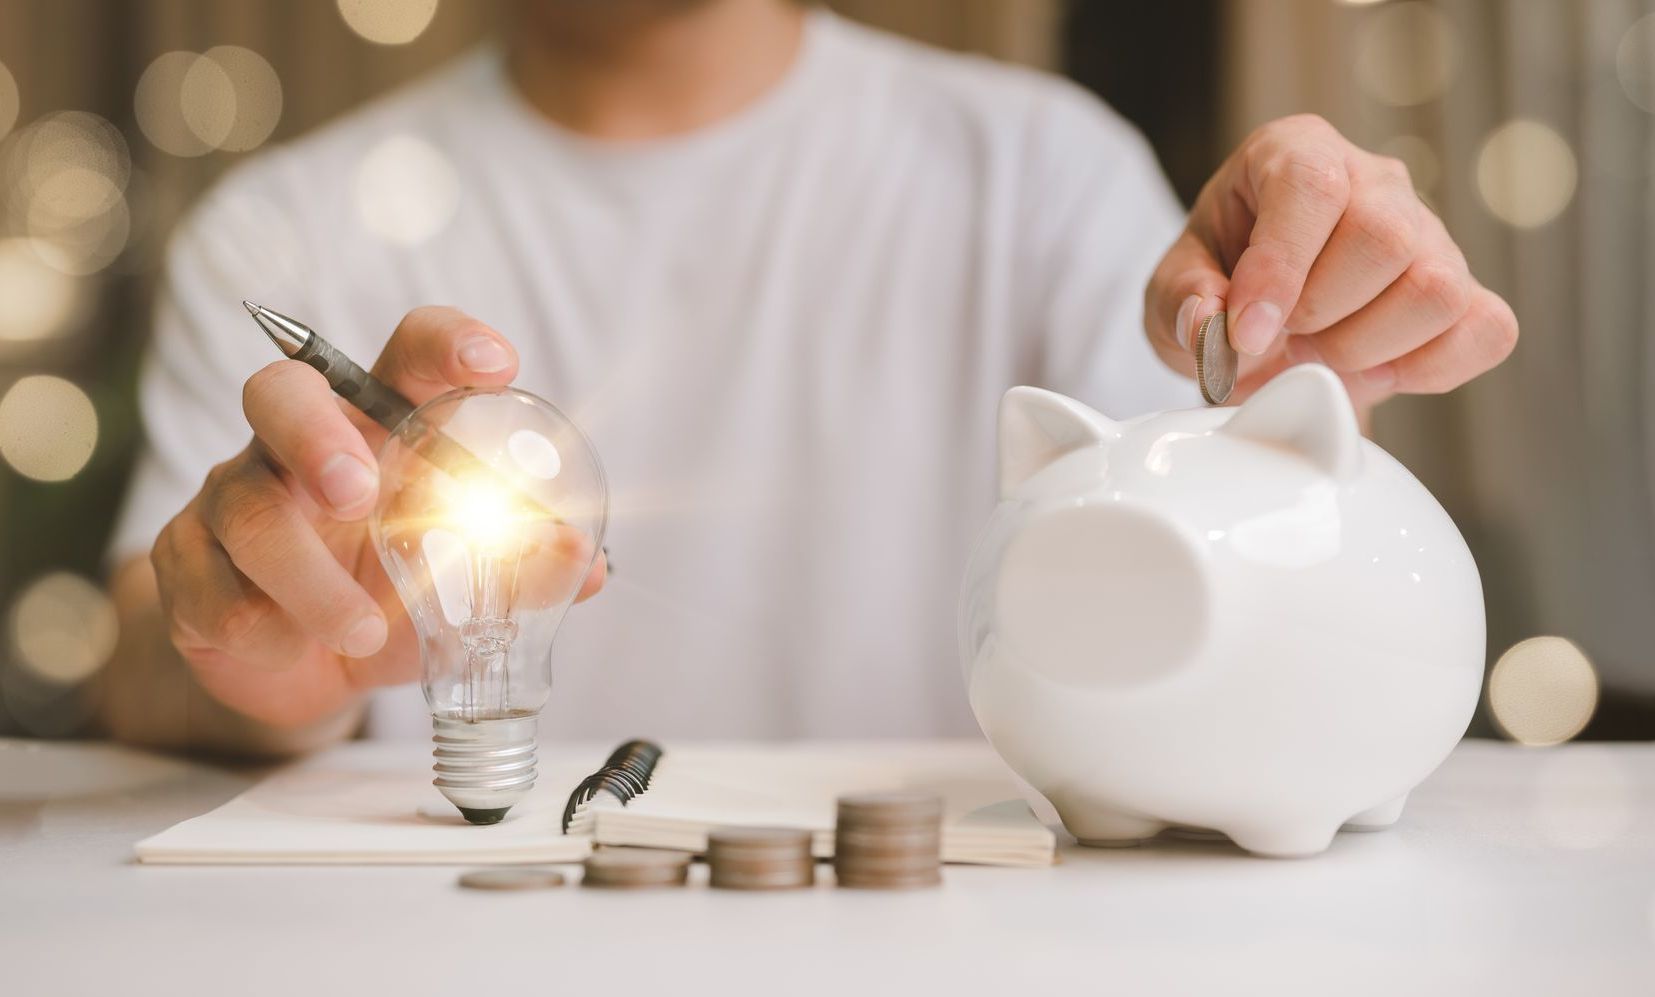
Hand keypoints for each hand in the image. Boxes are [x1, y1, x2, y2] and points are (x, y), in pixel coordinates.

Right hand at [150, 307, 607, 728]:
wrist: (305, 666)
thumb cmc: (397, 592)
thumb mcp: (468, 583)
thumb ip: (525, 569)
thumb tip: (584, 563)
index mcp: (381, 425)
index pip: (409, 353)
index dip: (448, 345)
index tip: (496, 365)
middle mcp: (300, 443)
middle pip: (281, 393)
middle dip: (317, 438)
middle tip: (358, 494)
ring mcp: (233, 497)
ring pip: (250, 512)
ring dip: (311, 582)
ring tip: (366, 633)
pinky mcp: (187, 562)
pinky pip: (212, 592)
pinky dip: (268, 631)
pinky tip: (295, 649)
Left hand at [1145, 114, 1517, 409]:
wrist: (1258, 328)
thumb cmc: (1216, 288)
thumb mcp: (1169, 293)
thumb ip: (1181, 302)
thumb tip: (1210, 323)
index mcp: (1295, 153)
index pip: (1312, 185)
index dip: (1281, 266)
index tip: (1247, 332)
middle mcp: (1374, 180)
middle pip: (1386, 237)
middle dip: (1323, 314)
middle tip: (1283, 338)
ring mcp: (1432, 233)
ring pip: (1438, 288)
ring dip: (1366, 348)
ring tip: (1319, 354)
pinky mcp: (1467, 292)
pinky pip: (1486, 331)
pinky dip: (1428, 369)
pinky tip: (1374, 371)